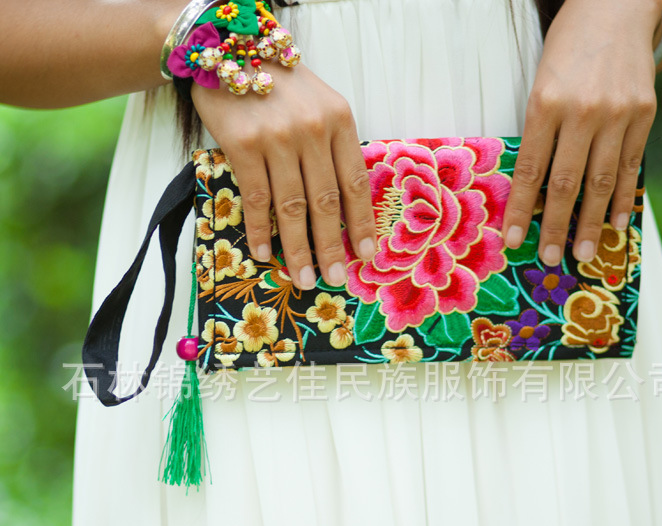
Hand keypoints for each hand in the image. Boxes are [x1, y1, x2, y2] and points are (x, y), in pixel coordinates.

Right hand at [191, 63, 376, 289]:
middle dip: (331, 247)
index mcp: (339, 121)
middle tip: (334, 278)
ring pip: (292, 207)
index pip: (354, 182)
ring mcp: (277, 138)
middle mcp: (312, 130)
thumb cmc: (282, 86)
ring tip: (303, 278)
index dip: (362, 223)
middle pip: (325, 202)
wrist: (231, 48)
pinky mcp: (243, 144)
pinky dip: (260, 230)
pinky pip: (256, 198)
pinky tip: (265, 254)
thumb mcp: (321, 106)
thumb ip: (334, 148)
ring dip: (298, 249)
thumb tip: (344, 207)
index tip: (366, 255)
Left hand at [501, 0, 661, 264]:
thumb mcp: (540, 85)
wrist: (615, 8)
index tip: (514, 241)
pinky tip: (615, 222)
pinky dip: (622, 197)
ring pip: (601, 180)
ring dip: (591, 222)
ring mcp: (617, 113)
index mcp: (545, 104)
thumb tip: (532, 190)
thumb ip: (539, 133)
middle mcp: (582, 111)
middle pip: (566, 183)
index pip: (529, 170)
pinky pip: (631, 165)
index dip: (520, 210)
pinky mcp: (644, 112)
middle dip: (556, 226)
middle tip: (550, 258)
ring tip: (583, 252)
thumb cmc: (566, 52)